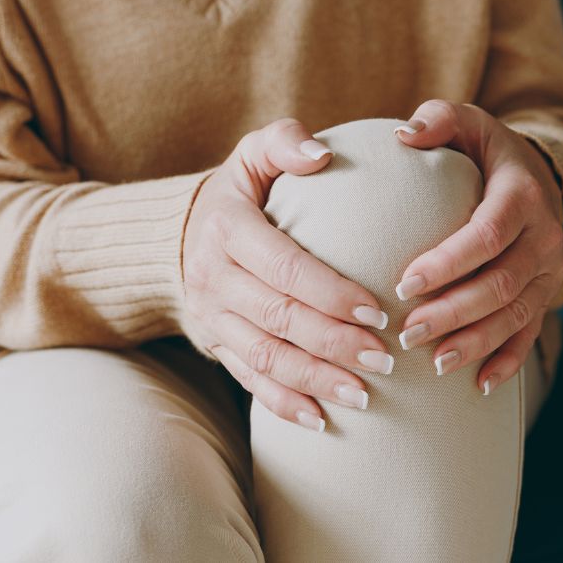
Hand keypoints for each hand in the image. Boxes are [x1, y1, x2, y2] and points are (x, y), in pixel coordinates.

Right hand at [182, 118, 394, 431]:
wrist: (176, 234)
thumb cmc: (239, 191)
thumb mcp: (251, 154)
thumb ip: (284, 142)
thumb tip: (321, 153)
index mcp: (227, 228)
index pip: (284, 267)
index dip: (331, 293)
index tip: (377, 311)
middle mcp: (213, 276)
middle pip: (278, 318)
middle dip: (333, 344)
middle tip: (385, 359)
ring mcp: (211, 316)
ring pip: (264, 357)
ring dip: (314, 381)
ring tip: (364, 396)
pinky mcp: (215, 345)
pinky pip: (248, 379)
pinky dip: (283, 404)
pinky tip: (321, 421)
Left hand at [393, 100, 562, 393]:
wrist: (538, 175)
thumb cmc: (485, 151)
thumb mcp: (468, 124)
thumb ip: (438, 120)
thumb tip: (405, 135)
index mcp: (522, 195)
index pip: (486, 235)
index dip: (448, 263)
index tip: (404, 284)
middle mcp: (544, 236)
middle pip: (500, 284)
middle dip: (454, 313)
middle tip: (407, 333)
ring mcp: (548, 272)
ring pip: (515, 316)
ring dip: (475, 343)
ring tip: (434, 364)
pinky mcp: (545, 295)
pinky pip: (529, 335)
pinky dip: (505, 363)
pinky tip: (476, 386)